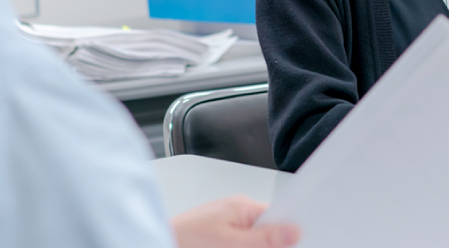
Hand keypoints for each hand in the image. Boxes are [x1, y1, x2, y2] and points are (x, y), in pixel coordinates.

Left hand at [171, 195, 300, 247]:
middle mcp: (236, 210)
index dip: (286, 233)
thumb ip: (263, 239)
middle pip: (266, 230)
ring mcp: (226, 222)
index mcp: (243, 206)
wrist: (154, 242)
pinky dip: (239, 246)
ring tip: (232, 245)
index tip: (294, 243)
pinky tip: (230, 247)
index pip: (278, 216)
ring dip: (250, 245)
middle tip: (247, 246)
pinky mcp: (218, 234)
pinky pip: (239, 240)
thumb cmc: (186, 240)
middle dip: (266, 244)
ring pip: (251, 238)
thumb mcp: (230, 243)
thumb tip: (294, 231)